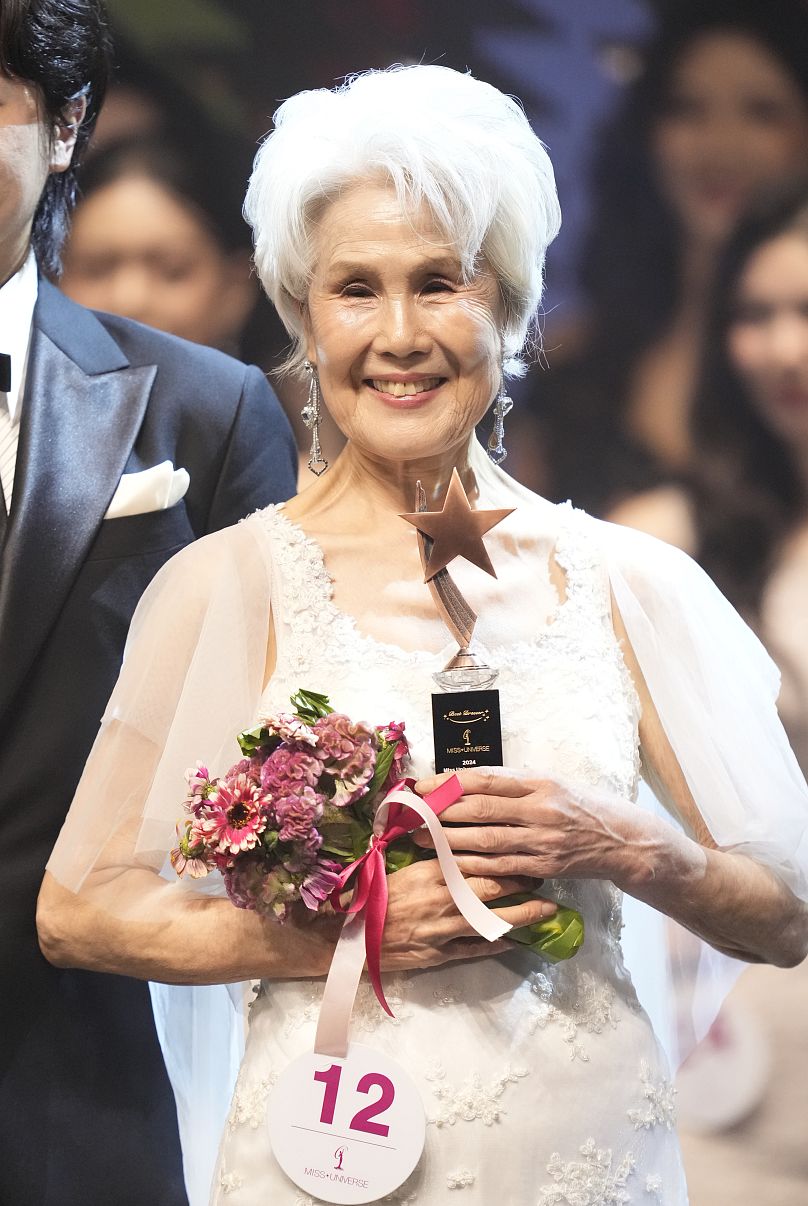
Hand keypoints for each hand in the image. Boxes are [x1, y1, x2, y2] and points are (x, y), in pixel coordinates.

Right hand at [379, 855, 557, 971]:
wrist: (347, 935)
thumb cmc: (370, 896)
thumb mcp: (397, 867)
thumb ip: (428, 858)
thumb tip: (453, 840)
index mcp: (430, 872)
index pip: (476, 861)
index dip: (504, 858)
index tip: (524, 852)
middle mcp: (442, 899)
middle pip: (492, 889)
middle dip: (522, 883)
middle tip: (542, 876)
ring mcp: (443, 929)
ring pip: (491, 920)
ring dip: (522, 915)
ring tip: (547, 909)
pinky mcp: (439, 954)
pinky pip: (475, 949)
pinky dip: (497, 944)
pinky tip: (516, 940)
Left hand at [413, 768, 659, 887]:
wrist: (622, 839)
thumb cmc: (582, 806)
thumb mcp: (552, 783)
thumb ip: (515, 784)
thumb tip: (468, 783)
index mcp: (539, 783)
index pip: (486, 780)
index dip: (450, 783)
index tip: (424, 787)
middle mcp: (539, 809)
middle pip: (480, 810)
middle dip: (442, 813)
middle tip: (414, 816)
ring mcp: (542, 840)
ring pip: (486, 841)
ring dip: (450, 842)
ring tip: (423, 841)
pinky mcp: (544, 866)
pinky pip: (501, 868)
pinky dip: (473, 866)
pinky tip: (452, 865)